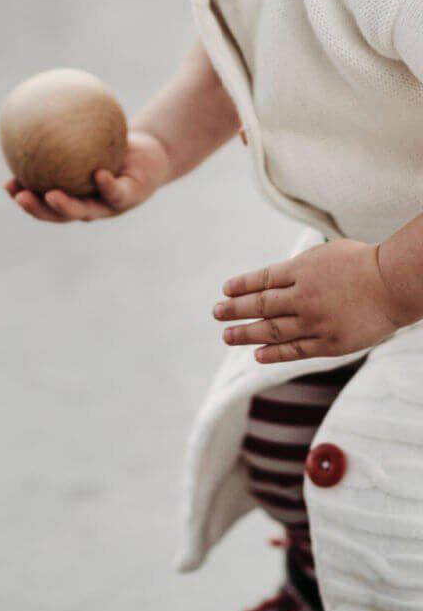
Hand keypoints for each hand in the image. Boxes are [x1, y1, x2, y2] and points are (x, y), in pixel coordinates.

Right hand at [2, 128, 170, 221]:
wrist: (152, 153)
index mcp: (75, 196)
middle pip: (58, 215)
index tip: (7, 186)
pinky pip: (115, 192)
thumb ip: (66, 130)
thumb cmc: (115, 144)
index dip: (25, 199)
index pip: (44, 202)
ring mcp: (109, 205)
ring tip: (51, 195)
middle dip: (38, 209)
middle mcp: (89, 206)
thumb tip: (34, 110)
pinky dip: (105, 185)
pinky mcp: (130, 197)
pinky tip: (98, 174)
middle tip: (20, 197)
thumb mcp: (90, 136)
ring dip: (66, 206)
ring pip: (85, 211)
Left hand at [213, 238, 410, 362]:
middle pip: (260, 304)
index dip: (241, 286)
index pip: (261, 279)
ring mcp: (316, 321)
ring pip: (272, 329)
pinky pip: (296, 350)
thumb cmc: (361, 264)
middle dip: (234, 309)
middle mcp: (303, 296)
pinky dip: (274, 353)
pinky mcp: (331, 343)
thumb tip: (271, 279)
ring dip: (246, 333)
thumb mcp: (322, 255)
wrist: (394, 283)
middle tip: (216, 313)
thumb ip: (297, 268)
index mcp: (300, 270)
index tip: (224, 291)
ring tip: (227, 336)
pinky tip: (257, 355)